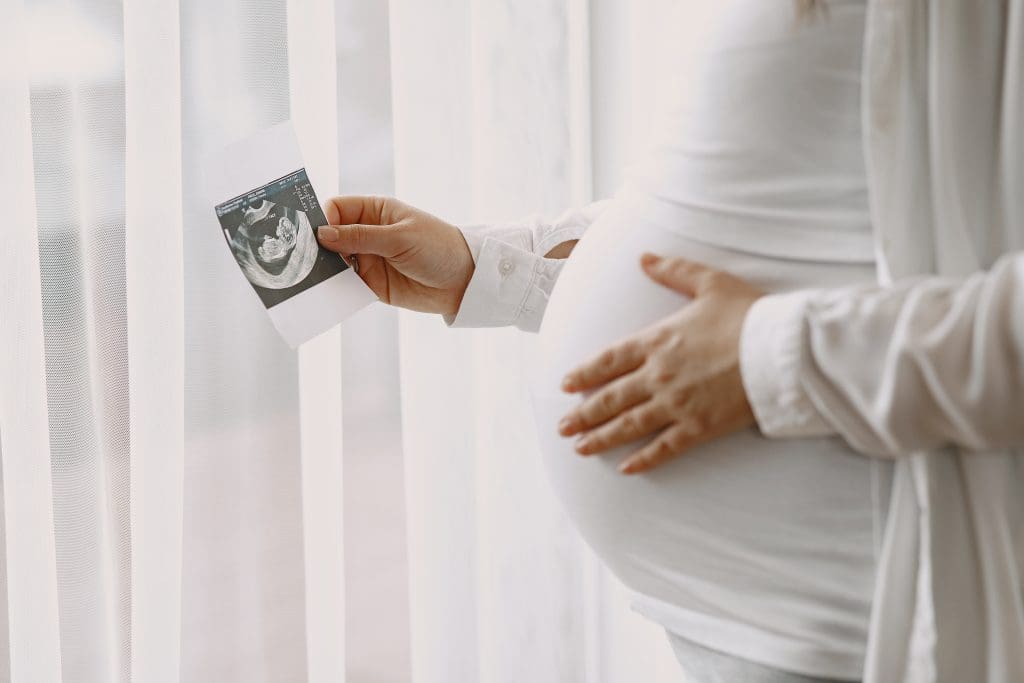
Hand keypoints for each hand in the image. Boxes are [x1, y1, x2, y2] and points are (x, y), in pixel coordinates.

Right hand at [316, 196, 474, 316]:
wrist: (464, 281)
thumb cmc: (438, 247)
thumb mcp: (399, 238)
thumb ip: (361, 237)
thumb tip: (323, 234)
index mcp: (375, 211)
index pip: (336, 208)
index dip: (321, 219)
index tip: (310, 234)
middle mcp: (367, 233)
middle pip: (330, 236)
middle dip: (317, 246)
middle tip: (301, 258)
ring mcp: (368, 259)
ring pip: (334, 262)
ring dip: (323, 269)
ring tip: (309, 278)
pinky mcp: (371, 284)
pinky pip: (346, 285)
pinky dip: (335, 289)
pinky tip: (326, 293)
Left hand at [558, 253, 764, 473]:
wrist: (782, 350)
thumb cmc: (748, 315)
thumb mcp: (709, 282)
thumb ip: (673, 271)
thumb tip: (644, 257)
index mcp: (657, 341)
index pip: (608, 360)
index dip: (584, 374)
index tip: (565, 385)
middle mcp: (659, 375)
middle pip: (611, 398)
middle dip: (583, 413)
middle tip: (562, 426)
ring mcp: (677, 403)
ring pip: (629, 425)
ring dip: (601, 438)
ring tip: (579, 448)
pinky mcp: (698, 427)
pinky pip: (664, 448)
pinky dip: (643, 459)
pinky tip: (626, 468)